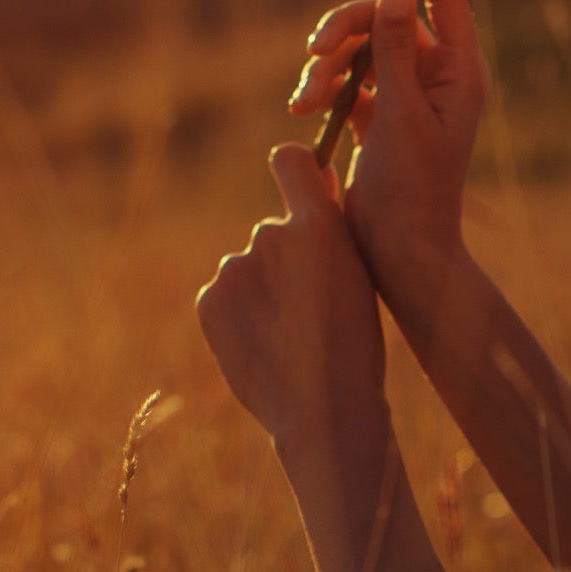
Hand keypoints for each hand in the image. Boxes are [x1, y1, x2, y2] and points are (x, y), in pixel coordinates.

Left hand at [196, 146, 387, 452]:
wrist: (323, 410)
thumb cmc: (356, 344)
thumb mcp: (360, 275)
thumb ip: (332, 225)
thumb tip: (315, 179)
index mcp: (319, 225)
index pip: (290, 160)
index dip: (296, 171)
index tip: (303, 187)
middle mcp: (269, 235)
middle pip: (274, 232)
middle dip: (287, 260)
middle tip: (311, 310)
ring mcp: (234, 269)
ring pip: (250, 268)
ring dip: (265, 290)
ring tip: (291, 337)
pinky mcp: (210, 301)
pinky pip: (226, 296)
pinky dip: (242, 315)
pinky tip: (265, 346)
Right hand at [291, 0, 486, 292]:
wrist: (399, 252)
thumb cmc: (411, 189)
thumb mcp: (400, 114)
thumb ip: (396, 49)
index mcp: (460, 68)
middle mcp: (437, 73)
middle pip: (386, 16)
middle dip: (344, 29)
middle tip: (313, 53)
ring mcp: (405, 92)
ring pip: (359, 47)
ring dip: (325, 64)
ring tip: (305, 98)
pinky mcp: (375, 114)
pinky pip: (345, 80)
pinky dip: (322, 88)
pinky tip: (302, 109)